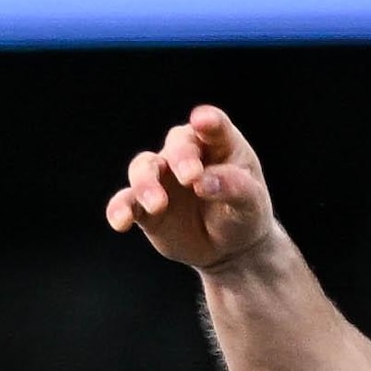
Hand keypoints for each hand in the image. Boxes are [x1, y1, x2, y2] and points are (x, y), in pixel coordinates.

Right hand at [102, 105, 278, 270]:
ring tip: (157, 205)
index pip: (214, 126)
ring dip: (146, 183)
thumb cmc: (244, 213)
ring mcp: (162, 177)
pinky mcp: (144, 205)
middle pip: (177, 143)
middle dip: (181, 157)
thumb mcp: (251, 202)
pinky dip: (120, 209)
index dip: (208, 122)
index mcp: (220, 144)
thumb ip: (232, 187)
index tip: (203, 122)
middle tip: (191, 177)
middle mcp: (186, 153)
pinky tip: (121, 222)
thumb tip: (203, 183)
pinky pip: (126, 202)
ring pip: (144, 167)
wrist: (228, 248)